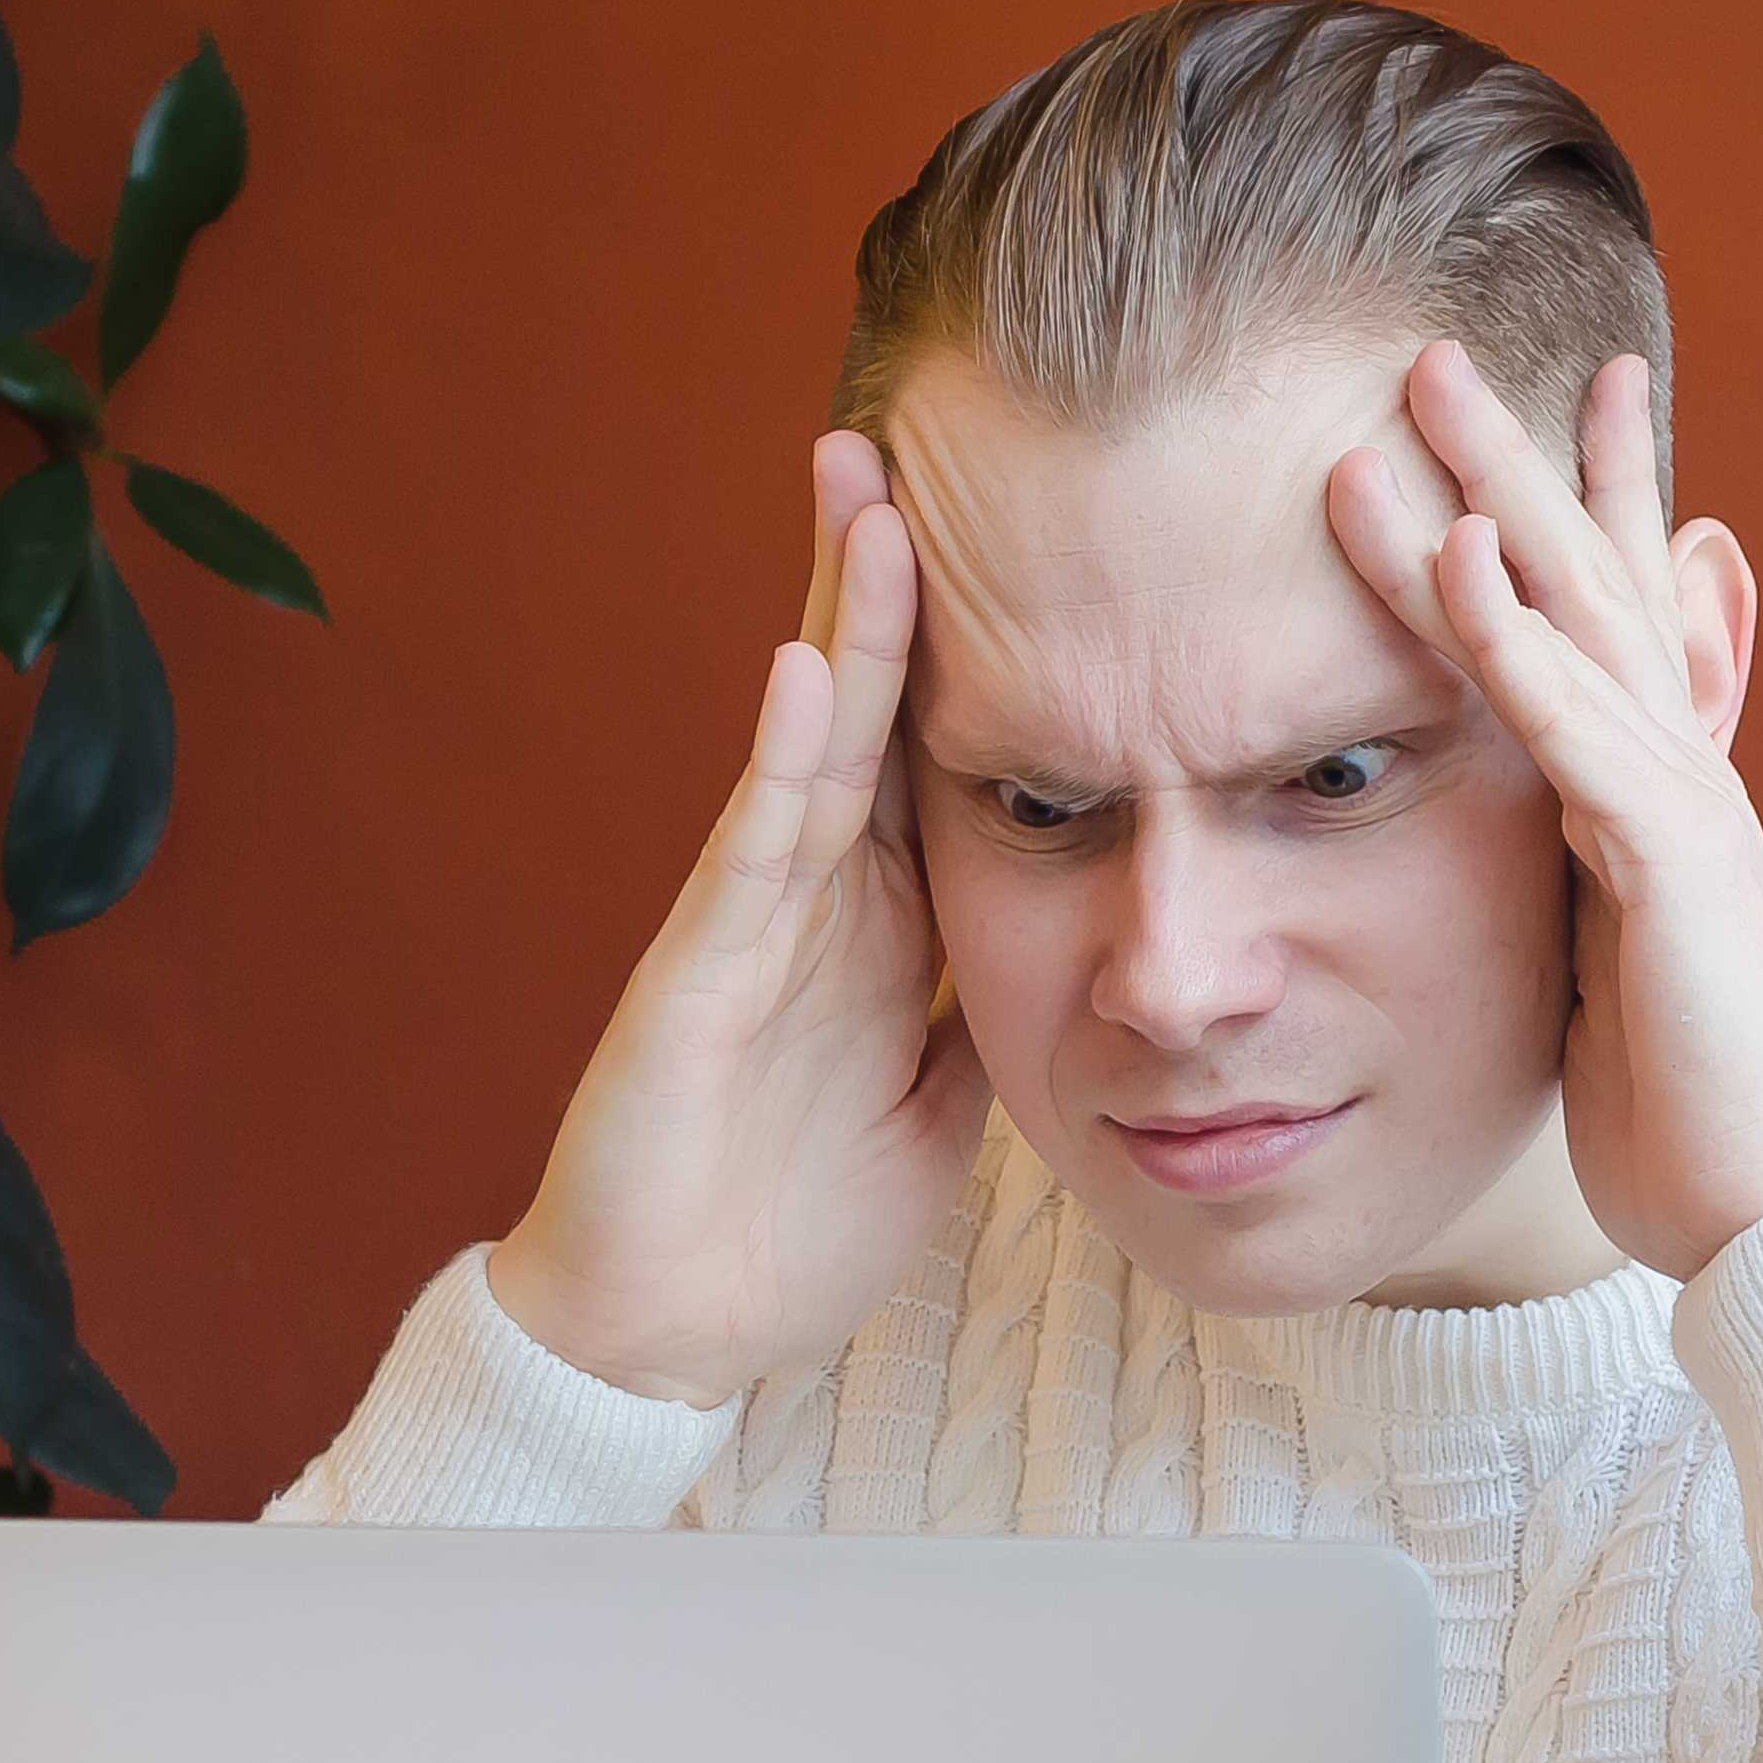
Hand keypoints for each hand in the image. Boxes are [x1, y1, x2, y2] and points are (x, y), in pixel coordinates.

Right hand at [484, 434, 988, 1405]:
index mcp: (877, 920)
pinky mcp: (703, 977)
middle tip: (911, 432)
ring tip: (865, 493)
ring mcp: (752, 925)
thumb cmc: (792, 1219)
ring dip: (844, 617)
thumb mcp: (945, 1102)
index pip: (937, 751)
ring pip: (814, 743)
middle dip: (889, 572)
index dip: (980, 642)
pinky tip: (811, 664)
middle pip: (870, 705)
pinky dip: (786, 757)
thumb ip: (992, 1007)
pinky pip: (754, 852)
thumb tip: (1090, 943)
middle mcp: (813, 896)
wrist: (672, 1330)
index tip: (1031, 530)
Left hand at [1325, 341, 1762, 1279]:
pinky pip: (1571, 727)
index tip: (1545, 390)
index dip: (1578, 497)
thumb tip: (1540, 818)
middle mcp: (1676, 768)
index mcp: (1654, 789)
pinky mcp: (1664, 860)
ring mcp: (1678, 802)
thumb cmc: (1678, 1104)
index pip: (1611, 615)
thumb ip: (1574, 867)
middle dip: (1515, 453)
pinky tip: (1459, 562)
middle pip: (1586, 574)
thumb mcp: (1599, 958)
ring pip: (1572, 616)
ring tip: (1416, 396)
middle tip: (1436, 345)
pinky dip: (1511, 641)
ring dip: (1492, 498)